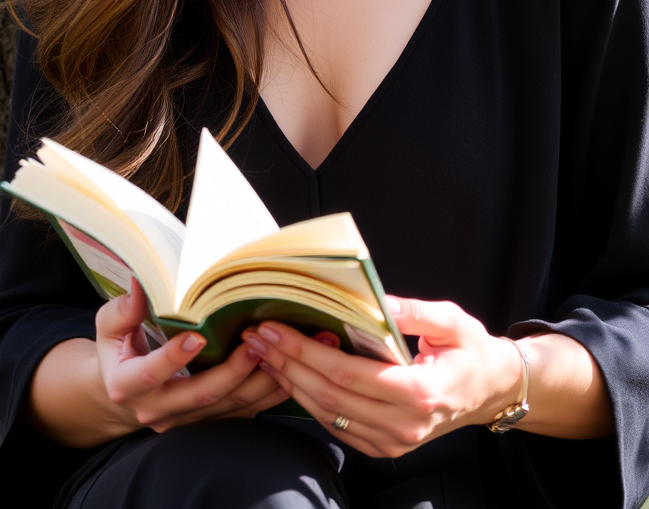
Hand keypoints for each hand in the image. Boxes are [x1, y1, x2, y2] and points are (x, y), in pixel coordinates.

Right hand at [96, 279, 286, 432]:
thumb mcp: (109, 328)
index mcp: (127, 385)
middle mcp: (156, 411)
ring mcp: (183, 423)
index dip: (174, 357)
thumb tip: (138, 286)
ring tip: (275, 354)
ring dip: (254, 384)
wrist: (124, 392)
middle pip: (199, 395)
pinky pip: (240, 416)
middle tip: (253, 343)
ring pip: (226, 409)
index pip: (150, 374)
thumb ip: (121, 311)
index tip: (198, 336)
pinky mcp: (205, 425)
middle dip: (231, 371)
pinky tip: (283, 374)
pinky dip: (263, 397)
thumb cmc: (119, 350)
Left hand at [242, 297, 524, 458]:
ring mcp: (392, 441)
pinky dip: (309, 403)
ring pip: (327, 414)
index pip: (347, 374)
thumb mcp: (450, 320)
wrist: (488, 391)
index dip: (306, 351)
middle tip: (257, 336)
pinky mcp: (385, 446)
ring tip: (264, 354)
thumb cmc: (469, 351)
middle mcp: (403, 423)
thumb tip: (377, 299)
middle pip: (329, 396)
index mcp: (418, 391)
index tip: (276, 329)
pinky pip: (337, 426)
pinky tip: (290, 378)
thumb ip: (413, 311)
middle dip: (287, 364)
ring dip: (290, 383)